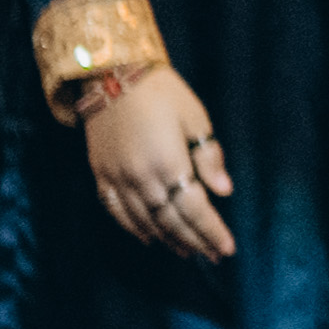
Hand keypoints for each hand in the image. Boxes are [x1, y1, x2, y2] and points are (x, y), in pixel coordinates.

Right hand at [89, 63, 238, 260]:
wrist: (111, 74)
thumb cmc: (162, 92)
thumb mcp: (195, 117)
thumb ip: (209, 157)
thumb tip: (224, 191)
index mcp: (169, 164)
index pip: (195, 210)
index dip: (212, 232)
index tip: (227, 249)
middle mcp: (141, 179)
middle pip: (171, 221)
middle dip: (194, 241)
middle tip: (212, 255)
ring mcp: (117, 179)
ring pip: (145, 221)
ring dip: (168, 239)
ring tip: (187, 251)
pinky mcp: (101, 175)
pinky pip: (117, 211)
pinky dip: (134, 228)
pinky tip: (148, 237)